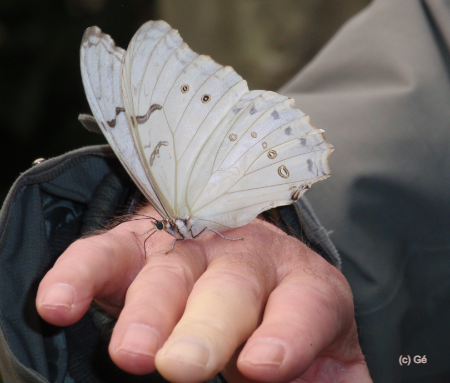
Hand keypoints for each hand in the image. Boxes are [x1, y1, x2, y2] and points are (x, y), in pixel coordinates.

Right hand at [36, 204, 370, 382]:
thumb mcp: (322, 350)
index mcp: (300, 283)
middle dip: (206, 326)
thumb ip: (335, 377)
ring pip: (167, 269)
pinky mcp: (138, 245)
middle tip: (180, 367)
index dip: (287, 333)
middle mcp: (245, 257)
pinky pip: (105, 252)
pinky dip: (81, 274)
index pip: (304, 304)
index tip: (263, 365)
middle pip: (230, 285)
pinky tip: (59, 303)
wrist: (239, 259)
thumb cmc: (281, 315)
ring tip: (130, 352)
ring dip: (146, 309)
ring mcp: (188, 247)